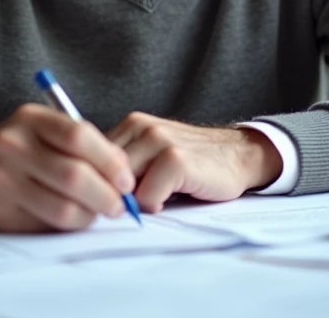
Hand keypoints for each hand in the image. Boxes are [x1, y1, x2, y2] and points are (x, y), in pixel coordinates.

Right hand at [0, 104, 136, 232]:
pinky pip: (45, 225)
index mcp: (30, 118)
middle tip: (119, 206)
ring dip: (90, 215)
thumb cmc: (23, 148)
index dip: (110, 161)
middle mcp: (11, 145)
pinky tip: (71, 217)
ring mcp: (0, 179)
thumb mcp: (47, 131)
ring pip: (62, 207)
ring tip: (96, 212)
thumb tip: (124, 172)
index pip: (78, 136)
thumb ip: (85, 145)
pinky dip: (67, 225)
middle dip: (106, 195)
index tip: (126, 180)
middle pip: (73, 176)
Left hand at [106, 113, 282, 213]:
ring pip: (121, 185)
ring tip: (155, 197)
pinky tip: (169, 198)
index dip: (98, 183)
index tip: (110, 197)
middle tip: (133, 204)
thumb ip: (124, 165)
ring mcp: (159, 141)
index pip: (91, 158)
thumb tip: (90, 192)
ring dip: (135, 201)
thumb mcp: (151, 155)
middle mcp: (141, 127)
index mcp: (131, 125)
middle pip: (103, 173)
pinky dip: (154, 204)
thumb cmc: (193, 161)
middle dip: (113, 195)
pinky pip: (146, 195)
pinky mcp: (176, 159)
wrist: (238, 154)